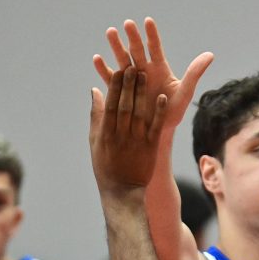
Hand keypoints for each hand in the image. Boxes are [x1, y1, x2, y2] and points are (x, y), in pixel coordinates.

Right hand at [90, 69, 168, 193]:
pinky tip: (162, 97)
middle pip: (124, 106)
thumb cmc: (106, 166)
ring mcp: (135, 142)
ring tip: (145, 75)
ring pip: (139, 113)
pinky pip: (155, 127)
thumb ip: (96, 116)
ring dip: (142, 94)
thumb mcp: (95, 142)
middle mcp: (119, 136)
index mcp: (105, 134)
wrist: (122, 192)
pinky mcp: (150, 148)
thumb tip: (96, 90)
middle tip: (132, 67)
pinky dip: (158, 112)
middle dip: (128, 86)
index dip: (113, 88)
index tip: (117, 71)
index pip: (109, 106)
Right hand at [93, 17, 212, 131]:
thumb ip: (194, 73)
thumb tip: (210, 54)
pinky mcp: (120, 91)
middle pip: (137, 50)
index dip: (152, 35)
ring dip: (116, 47)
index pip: (155, 48)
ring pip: (122, 59)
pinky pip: (111, 79)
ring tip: (110, 32)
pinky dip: (103, 69)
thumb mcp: (185, 92)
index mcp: (159, 68)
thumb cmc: (173, 112)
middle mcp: (144, 70)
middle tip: (127, 24)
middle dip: (132, 37)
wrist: (157, 130)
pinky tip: (97, 59)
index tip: (148, 21)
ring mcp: (131, 80)